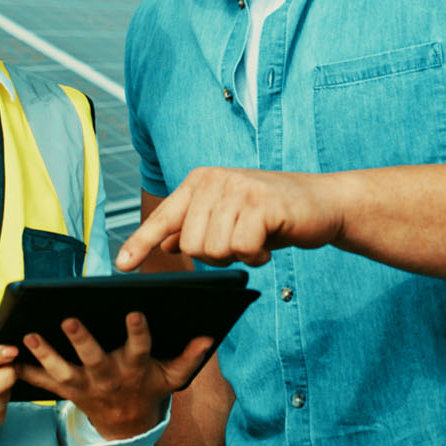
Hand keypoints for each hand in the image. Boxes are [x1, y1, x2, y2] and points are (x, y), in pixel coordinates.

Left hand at [17, 312, 213, 439]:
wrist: (127, 427)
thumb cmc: (148, 389)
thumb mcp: (172, 377)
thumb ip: (189, 356)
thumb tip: (209, 336)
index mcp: (134, 368)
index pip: (140, 347)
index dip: (138, 331)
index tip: (135, 312)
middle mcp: (108, 377)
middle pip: (94, 358)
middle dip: (81, 339)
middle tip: (69, 318)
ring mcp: (85, 386)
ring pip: (63, 371)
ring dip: (45, 353)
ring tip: (29, 335)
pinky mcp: (67, 392)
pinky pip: (43, 383)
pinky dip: (25, 371)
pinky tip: (9, 357)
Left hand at [116, 166, 344, 269]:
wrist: (322, 203)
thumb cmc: (273, 213)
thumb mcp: (230, 217)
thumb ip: (198, 226)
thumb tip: (167, 243)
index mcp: (201, 181)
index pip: (164, 217)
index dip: (141, 243)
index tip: (123, 265)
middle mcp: (215, 179)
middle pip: (191, 245)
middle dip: (216, 256)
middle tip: (240, 242)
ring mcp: (238, 188)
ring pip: (215, 249)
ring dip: (239, 254)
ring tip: (256, 239)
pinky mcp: (261, 203)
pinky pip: (242, 248)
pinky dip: (257, 255)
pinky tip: (268, 242)